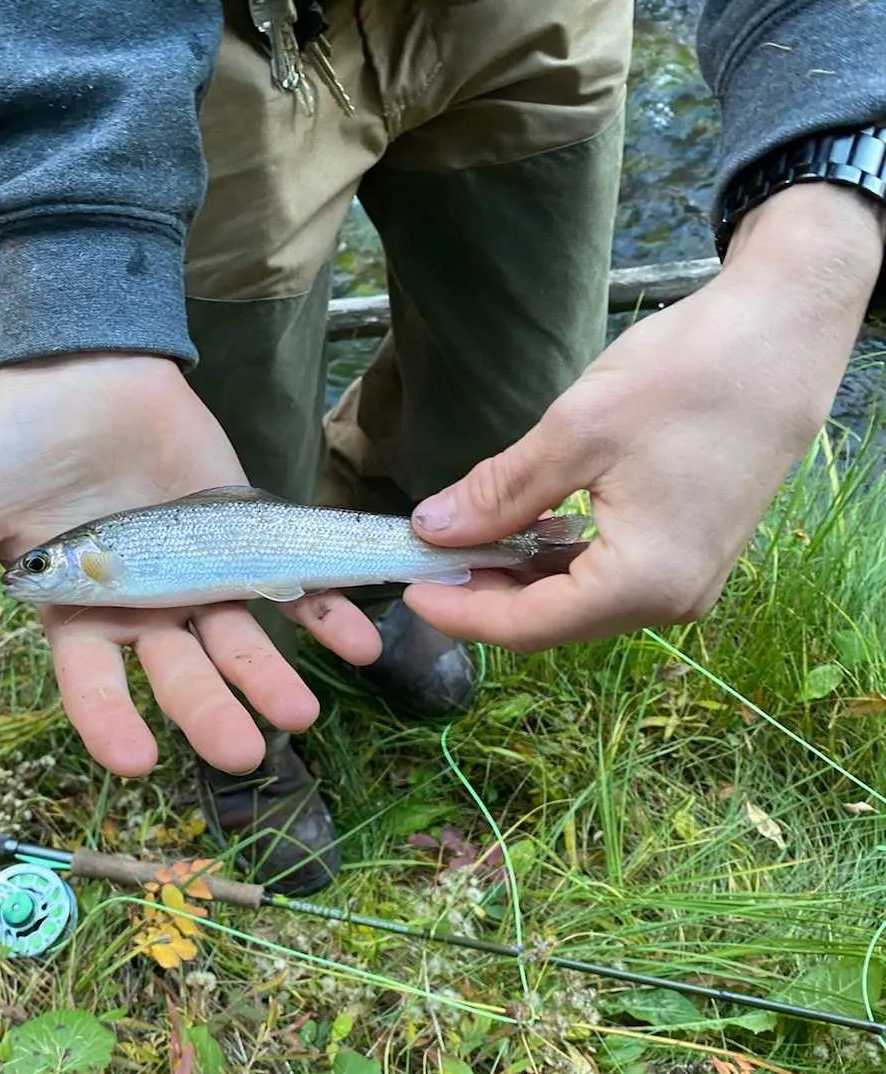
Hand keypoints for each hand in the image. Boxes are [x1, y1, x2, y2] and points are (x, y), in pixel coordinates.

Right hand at [0, 353, 380, 775]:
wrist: (91, 371)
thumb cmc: (21, 444)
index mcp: (80, 618)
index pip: (94, 685)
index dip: (113, 723)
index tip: (139, 761)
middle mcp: (146, 612)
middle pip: (180, 672)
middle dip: (211, 712)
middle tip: (246, 753)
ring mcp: (202, 581)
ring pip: (239, 640)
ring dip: (274, 676)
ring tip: (304, 713)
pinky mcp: (249, 541)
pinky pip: (292, 585)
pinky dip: (325, 611)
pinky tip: (361, 641)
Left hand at [404, 185, 884, 651]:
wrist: (787, 328)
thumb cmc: (690, 372)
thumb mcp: (576, 431)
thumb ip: (499, 492)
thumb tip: (431, 528)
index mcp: (645, 580)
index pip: (528, 625)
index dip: (460, 611)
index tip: (406, 585)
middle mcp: (670, 598)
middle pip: (552, 619)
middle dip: (482, 592)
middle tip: (426, 554)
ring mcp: (686, 580)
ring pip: (577, 599)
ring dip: (516, 574)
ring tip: (462, 537)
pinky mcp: (690, 552)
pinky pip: (607, 574)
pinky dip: (556, 556)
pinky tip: (522, 525)